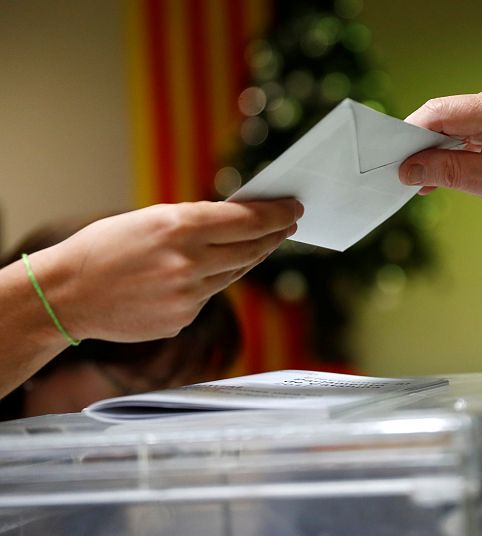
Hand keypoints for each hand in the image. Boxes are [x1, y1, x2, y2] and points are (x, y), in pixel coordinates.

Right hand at [30, 199, 301, 341]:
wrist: (67, 296)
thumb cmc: (104, 248)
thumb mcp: (149, 219)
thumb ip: (195, 222)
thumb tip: (237, 222)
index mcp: (179, 227)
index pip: (247, 220)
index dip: (276, 214)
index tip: (294, 208)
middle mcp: (189, 262)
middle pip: (252, 248)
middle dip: (274, 235)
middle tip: (288, 224)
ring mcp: (188, 295)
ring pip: (235, 272)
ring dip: (251, 256)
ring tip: (261, 243)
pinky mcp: (184, 319)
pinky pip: (210, 294)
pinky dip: (213, 280)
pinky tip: (205, 271)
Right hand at [399, 82, 481, 230]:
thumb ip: (449, 172)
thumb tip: (409, 169)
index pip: (441, 112)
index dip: (411, 133)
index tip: (393, 159)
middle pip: (442, 116)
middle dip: (418, 144)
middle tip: (400, 172)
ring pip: (449, 126)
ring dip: (432, 152)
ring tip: (417, 180)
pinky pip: (461, 134)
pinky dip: (447, 154)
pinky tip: (434, 177)